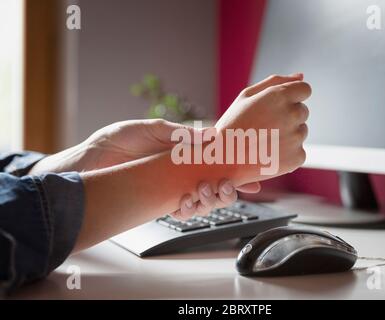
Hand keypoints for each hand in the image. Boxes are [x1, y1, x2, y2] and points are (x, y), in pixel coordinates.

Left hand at [29, 119, 259, 216]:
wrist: (88, 162)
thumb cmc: (116, 141)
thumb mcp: (149, 129)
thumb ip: (179, 134)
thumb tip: (209, 133)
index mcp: (182, 151)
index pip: (215, 160)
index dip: (235, 168)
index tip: (252, 175)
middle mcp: (180, 171)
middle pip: (213, 183)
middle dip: (225, 187)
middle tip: (224, 185)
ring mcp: (171, 187)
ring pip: (201, 199)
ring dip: (208, 200)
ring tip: (202, 193)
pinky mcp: (158, 201)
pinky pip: (181, 209)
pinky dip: (188, 209)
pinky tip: (185, 204)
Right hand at [215, 73, 310, 182]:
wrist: (221, 160)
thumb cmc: (232, 125)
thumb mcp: (247, 96)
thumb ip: (276, 82)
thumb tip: (301, 76)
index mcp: (281, 95)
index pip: (305, 89)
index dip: (291, 97)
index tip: (277, 107)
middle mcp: (292, 114)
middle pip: (302, 111)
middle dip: (288, 116)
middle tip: (263, 127)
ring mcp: (296, 137)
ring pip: (301, 132)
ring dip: (288, 135)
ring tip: (263, 142)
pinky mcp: (297, 157)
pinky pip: (299, 151)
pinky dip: (287, 154)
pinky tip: (268, 155)